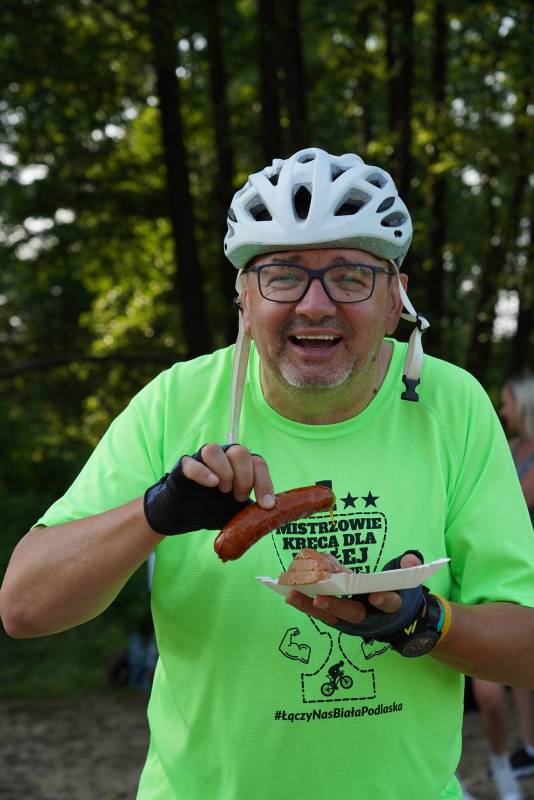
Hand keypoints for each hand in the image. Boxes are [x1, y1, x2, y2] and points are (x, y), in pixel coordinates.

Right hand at [181, 444, 274, 507]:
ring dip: (224, 472)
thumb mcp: (238, 512)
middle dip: (244, 477)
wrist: (185, 517)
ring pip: (214, 450)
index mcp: (238, 464)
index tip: (266, 505)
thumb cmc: (214, 508)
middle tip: (238, 497)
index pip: (258, 463)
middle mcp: (222, 456)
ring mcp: (201, 459)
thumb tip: (275, 516)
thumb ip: (253, 511)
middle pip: (240, 451)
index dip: (265, 483)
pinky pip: (191, 463)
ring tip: (223, 490)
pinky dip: (203, 472)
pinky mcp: (183, 467)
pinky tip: (211, 484)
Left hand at [285, 552, 421, 629]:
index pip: (389, 604)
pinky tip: (289, 594)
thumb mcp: (409, 582)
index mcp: (391, 606)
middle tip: (319, 600)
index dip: (384, 600)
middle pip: (353, 613)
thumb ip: (409, 569)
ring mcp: (351, 618)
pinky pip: (321, 612)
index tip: (376, 595)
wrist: (395, 621)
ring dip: (310, 607)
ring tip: (292, 596)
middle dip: (336, 607)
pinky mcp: (338, 617)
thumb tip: (410, 559)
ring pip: (331, 616)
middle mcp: (370, 616)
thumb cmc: (398, 594)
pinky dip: (305, 604)